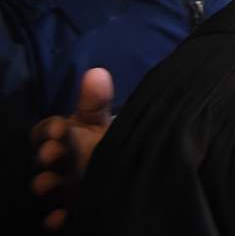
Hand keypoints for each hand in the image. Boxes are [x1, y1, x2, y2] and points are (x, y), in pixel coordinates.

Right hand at [30, 67, 113, 231]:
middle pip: (47, 158)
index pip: (47, 130)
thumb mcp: (103, 122)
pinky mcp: (75, 206)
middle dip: (46, 155)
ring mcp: (67, 184)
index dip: (48, 130)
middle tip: (51, 154)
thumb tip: (97, 72)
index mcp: (68, 135)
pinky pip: (61, 215)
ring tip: (48, 184)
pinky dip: (58, 217)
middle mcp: (63, 159)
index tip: (59, 129)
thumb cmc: (110, 139)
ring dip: (46, 184)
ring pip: (50, 185)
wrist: (133, 170)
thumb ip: (97, 102)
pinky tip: (59, 217)